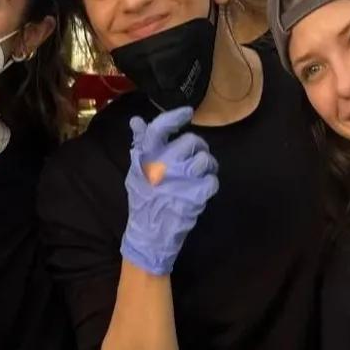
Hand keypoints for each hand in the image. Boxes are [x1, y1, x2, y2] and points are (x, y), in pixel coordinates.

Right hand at [121, 107, 219, 275]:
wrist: (149, 236)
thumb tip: (136, 120)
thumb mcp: (136, 173)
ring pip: (205, 159)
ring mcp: (180, 181)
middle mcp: (163, 166)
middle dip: (198, 147)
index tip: (187, 112)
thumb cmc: (143, 202)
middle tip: (196, 156)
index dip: (174, 117)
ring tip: (202, 173)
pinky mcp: (195, 196)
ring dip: (208, 165)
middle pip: (191, 141)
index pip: (159, 129)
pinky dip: (211, 184)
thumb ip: (140, 146)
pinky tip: (202, 189)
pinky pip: (213, 180)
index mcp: (146, 159)